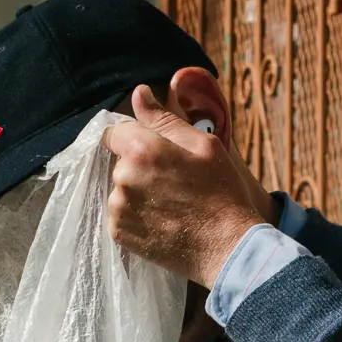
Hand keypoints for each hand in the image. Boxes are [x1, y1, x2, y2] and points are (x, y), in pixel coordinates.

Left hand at [105, 84, 272, 289]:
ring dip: (137, 193)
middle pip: (119, 163)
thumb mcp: (202, 145)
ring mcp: (119, 209)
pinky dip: (136, 216)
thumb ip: (164, 118)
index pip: (114, 132)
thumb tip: (139, 93)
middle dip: (139, 167)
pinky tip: (161, 221)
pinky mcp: (119, 234)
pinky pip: (120, 216)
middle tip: (172, 183)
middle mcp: (122, 178)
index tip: (154, 153)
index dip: (133, 138)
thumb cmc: (221, 192)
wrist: (227, 248)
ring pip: (120, 190)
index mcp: (140, 149)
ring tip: (169, 205)